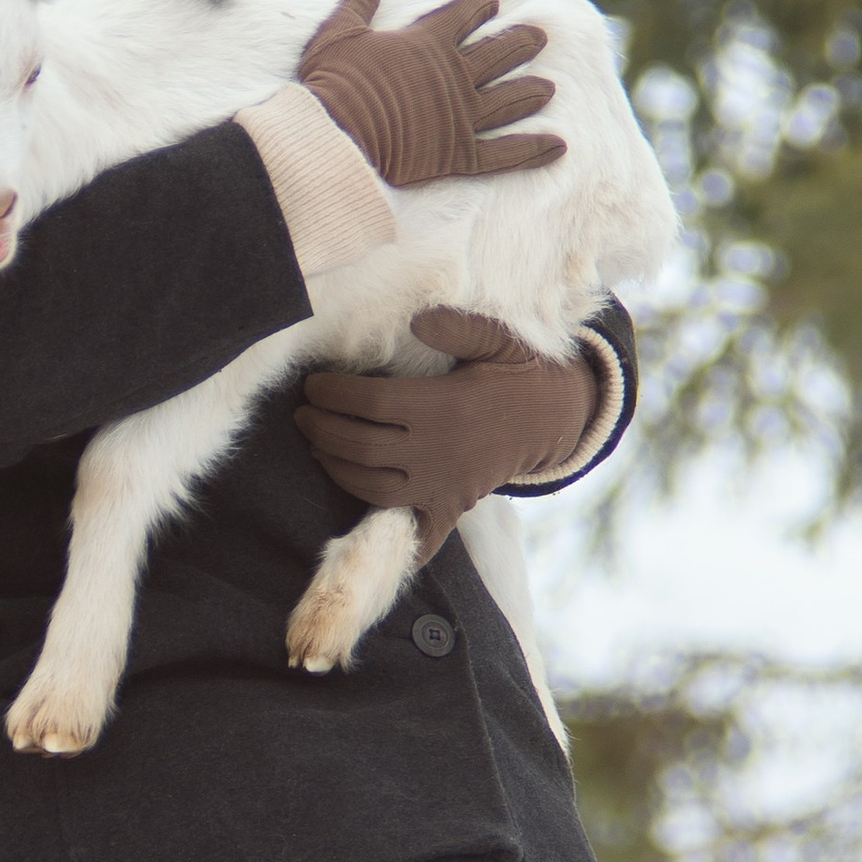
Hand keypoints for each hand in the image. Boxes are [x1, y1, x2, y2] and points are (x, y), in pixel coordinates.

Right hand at [295, 0, 563, 186]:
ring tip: (549, 89)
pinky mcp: (460, 155)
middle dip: (521, 42)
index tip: (490, 2)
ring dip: (531, 92)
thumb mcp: (340, 32)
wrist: (335, 137)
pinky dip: (533, 150)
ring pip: (509, 100)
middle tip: (540, 37)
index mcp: (430, 42)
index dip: (480, 5)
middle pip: (500, 54)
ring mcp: (463, 117)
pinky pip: (506, 154)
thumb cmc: (333, 83)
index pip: (467, 13)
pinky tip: (558, 146)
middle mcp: (456, 76)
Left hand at [295, 307, 598, 562]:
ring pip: (373, 488)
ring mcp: (444, 484)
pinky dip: (392, 541)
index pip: (370, 402)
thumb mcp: (499, 339)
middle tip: (302, 415)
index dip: (332, 394)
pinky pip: (419, 534)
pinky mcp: (453, 507)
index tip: (312, 385)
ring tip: (318, 448)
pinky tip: (363, 534)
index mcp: (445, 405)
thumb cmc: (521, 373)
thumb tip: (416, 319)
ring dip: (337, 470)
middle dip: (321, 430)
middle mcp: (439, 450)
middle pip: (361, 446)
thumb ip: (459, 326)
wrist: (559, 419)